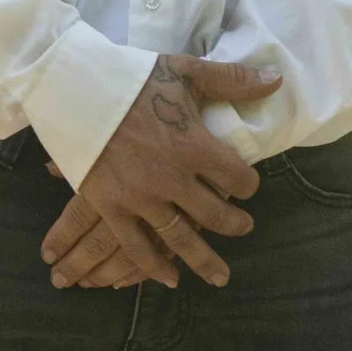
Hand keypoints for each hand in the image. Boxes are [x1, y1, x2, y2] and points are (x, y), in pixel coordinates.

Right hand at [40, 55, 279, 290]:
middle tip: (243, 227)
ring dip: (204, 260)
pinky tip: (171, 278)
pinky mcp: (111, 207)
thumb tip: (277, 80)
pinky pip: (137, 247)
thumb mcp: (184, 71)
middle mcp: (172, 178)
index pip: (238, 178)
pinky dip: (155, 267)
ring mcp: (141, 198)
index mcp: (194, 145)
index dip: (248, 184)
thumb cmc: (131, 78)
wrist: (74, 87)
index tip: (246, 185)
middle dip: (235, 224)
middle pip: (216, 214)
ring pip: (181, 240)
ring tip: (220, 275)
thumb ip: (232, 79)